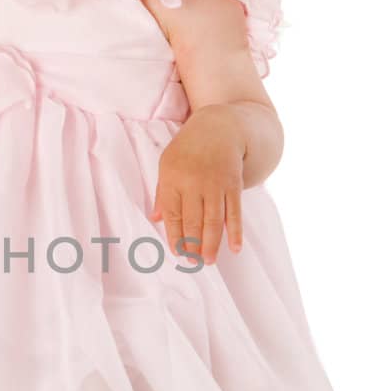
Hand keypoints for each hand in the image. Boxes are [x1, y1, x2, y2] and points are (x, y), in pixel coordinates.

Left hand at [151, 105, 246, 265]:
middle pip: (192, 221)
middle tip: (194, 263)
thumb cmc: (189, 149)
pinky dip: (235, 231)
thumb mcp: (168, 164)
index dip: (175, 236)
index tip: (178, 252)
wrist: (220, 127)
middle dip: (193, 245)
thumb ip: (163, 193)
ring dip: (211, 243)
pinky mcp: (233, 183)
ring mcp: (215, 183)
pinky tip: (234, 248)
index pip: (173, 214)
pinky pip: (234, 212)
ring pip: (213, 220)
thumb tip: (155, 220)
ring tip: (209, 261)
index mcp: (172, 178)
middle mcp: (193, 182)